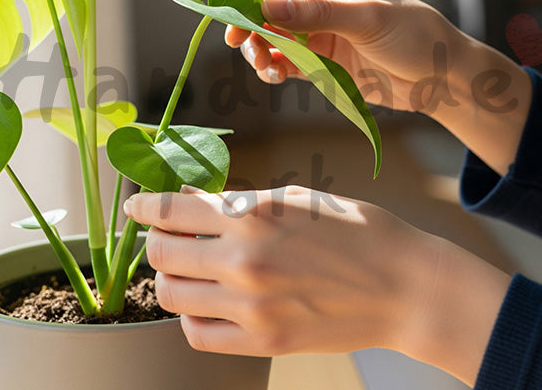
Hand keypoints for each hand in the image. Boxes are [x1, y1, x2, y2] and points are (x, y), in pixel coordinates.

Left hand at [125, 185, 510, 385]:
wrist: (405, 287)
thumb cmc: (359, 233)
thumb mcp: (298, 199)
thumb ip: (241, 202)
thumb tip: (193, 201)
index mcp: (252, 215)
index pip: (170, 210)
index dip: (144, 205)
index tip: (135, 204)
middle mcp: (243, 260)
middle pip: (160, 252)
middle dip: (154, 239)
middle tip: (163, 235)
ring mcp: (251, 306)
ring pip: (171, 294)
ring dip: (169, 277)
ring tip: (185, 269)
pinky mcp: (263, 342)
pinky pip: (197, 334)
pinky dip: (189, 317)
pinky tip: (204, 304)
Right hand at [229, 0, 533, 175]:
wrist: (442, 78)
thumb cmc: (416, 36)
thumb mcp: (368, 19)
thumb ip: (317, 14)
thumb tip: (268, 7)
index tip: (235, 17)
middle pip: (267, 6)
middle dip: (251, 25)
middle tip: (241, 46)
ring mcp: (319, 30)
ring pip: (272, 36)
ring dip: (260, 50)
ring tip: (264, 68)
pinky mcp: (322, 59)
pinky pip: (285, 60)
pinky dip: (274, 68)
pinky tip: (275, 77)